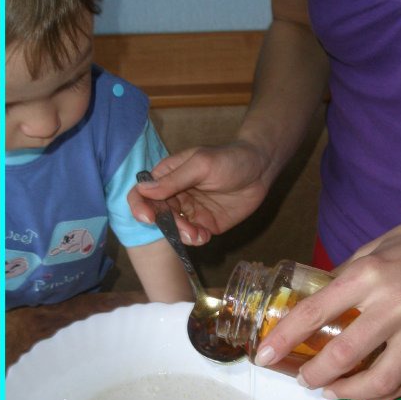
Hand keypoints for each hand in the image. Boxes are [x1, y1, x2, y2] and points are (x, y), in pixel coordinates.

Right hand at [128, 141, 270, 245]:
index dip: (139, 206)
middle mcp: (175, 195)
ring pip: (174, 229)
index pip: (142, 193)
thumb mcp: (201, 165)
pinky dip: (195, 239)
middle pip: (157, 216)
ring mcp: (190, 211)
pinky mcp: (205, 224)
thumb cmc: (230, 159)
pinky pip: (193, 237)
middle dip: (168, 225)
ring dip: (182, 235)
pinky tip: (206, 236)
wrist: (261, 170)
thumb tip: (144, 190)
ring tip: (199, 234)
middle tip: (187, 228)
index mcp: (168, 176)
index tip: (149, 218)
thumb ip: (174, 179)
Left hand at [255, 217, 400, 399]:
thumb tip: (316, 296)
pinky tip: (364, 392)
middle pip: (342, 355)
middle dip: (313, 374)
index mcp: (371, 274)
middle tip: (302, 378)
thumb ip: (346, 274)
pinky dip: (380, 395)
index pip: (314, 312)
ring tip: (329, 390)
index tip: (265, 354)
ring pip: (377, 381)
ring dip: (345, 394)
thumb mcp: (378, 247)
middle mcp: (395, 305)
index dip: (284, 338)